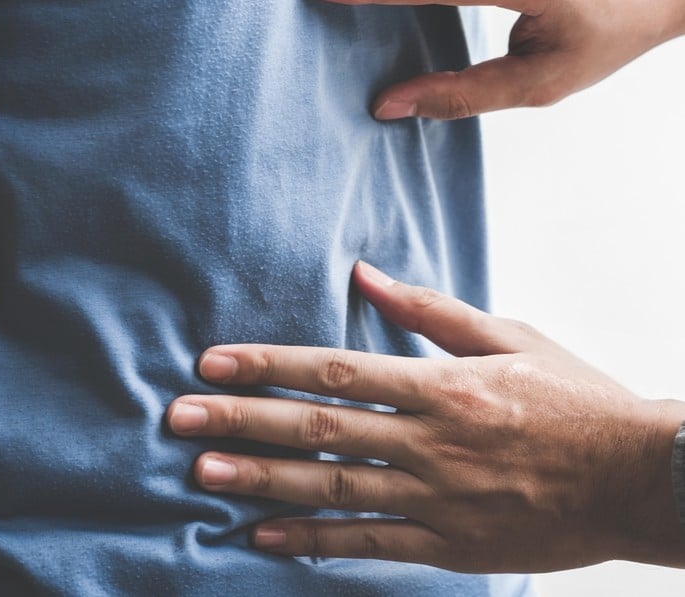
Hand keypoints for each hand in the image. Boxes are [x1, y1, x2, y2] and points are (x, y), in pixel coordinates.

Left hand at [167, 262, 684, 571]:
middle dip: (243, 421)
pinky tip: (263, 537)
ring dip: (262, 480)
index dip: (268, 365)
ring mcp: (439, 498)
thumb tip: (363, 272)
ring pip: (333, 489)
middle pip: (320, 429)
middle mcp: (431, 441)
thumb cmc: (573, 397)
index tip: (213, 363)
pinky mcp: (451, 545)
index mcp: (442, 383)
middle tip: (179, 417)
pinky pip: (371, 545)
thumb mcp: (509, 334)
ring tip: (202, 472)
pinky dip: (314, 542)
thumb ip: (430, 308)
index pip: (336, 370)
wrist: (639, 476)